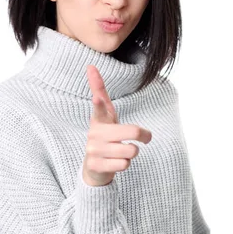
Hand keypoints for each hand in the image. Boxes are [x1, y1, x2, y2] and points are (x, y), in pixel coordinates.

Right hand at [82, 65, 151, 186]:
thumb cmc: (105, 135)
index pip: (99, 108)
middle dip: (142, 136)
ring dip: (131, 152)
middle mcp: (94, 134)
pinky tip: (115, 163)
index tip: (97, 99)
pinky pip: (124, 164)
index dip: (99, 103)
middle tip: (141, 139)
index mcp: (98, 119)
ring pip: (131, 150)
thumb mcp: (105, 114)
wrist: (93, 167)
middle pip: (133, 131)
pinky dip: (124, 164)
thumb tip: (90, 65)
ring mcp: (93, 150)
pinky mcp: (95, 166)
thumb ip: (99, 92)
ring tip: (120, 152)